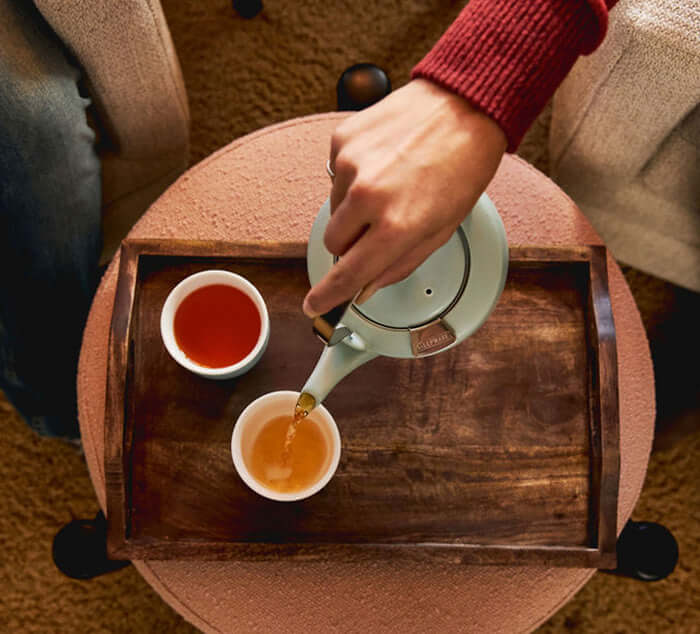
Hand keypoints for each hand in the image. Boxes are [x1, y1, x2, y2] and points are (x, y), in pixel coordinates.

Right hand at [302, 78, 505, 317]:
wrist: (463, 105)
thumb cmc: (462, 166)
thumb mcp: (441, 229)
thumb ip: (399, 264)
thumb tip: (367, 286)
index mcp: (398, 225)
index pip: (348, 273)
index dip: (328, 294)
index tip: (315, 305)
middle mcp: (369, 196)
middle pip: (334, 243)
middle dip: (352, 243)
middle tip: (380, 226)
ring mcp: (351, 165)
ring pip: (333, 210)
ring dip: (354, 208)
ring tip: (389, 185)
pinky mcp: (342, 141)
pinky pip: (335, 176)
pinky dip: (354, 178)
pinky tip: (382, 164)